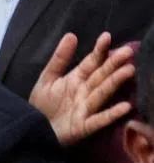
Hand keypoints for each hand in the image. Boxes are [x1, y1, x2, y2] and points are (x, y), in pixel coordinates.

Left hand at [29, 31, 134, 146]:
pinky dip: (111, 114)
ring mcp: (86, 109)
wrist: (33, 127)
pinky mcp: (84, 126)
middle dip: (113, 64)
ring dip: (115, 83)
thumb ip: (60, 58)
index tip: (107, 36)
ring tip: (129, 71)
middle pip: (101, 76)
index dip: (99, 50)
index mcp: (77, 79)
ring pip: (103, 93)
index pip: (91, 62)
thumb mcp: (48, 78)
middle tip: (128, 52)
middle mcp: (85, 92)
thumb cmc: (43, 103)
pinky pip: (99, 119)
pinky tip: (126, 107)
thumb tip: (71, 34)